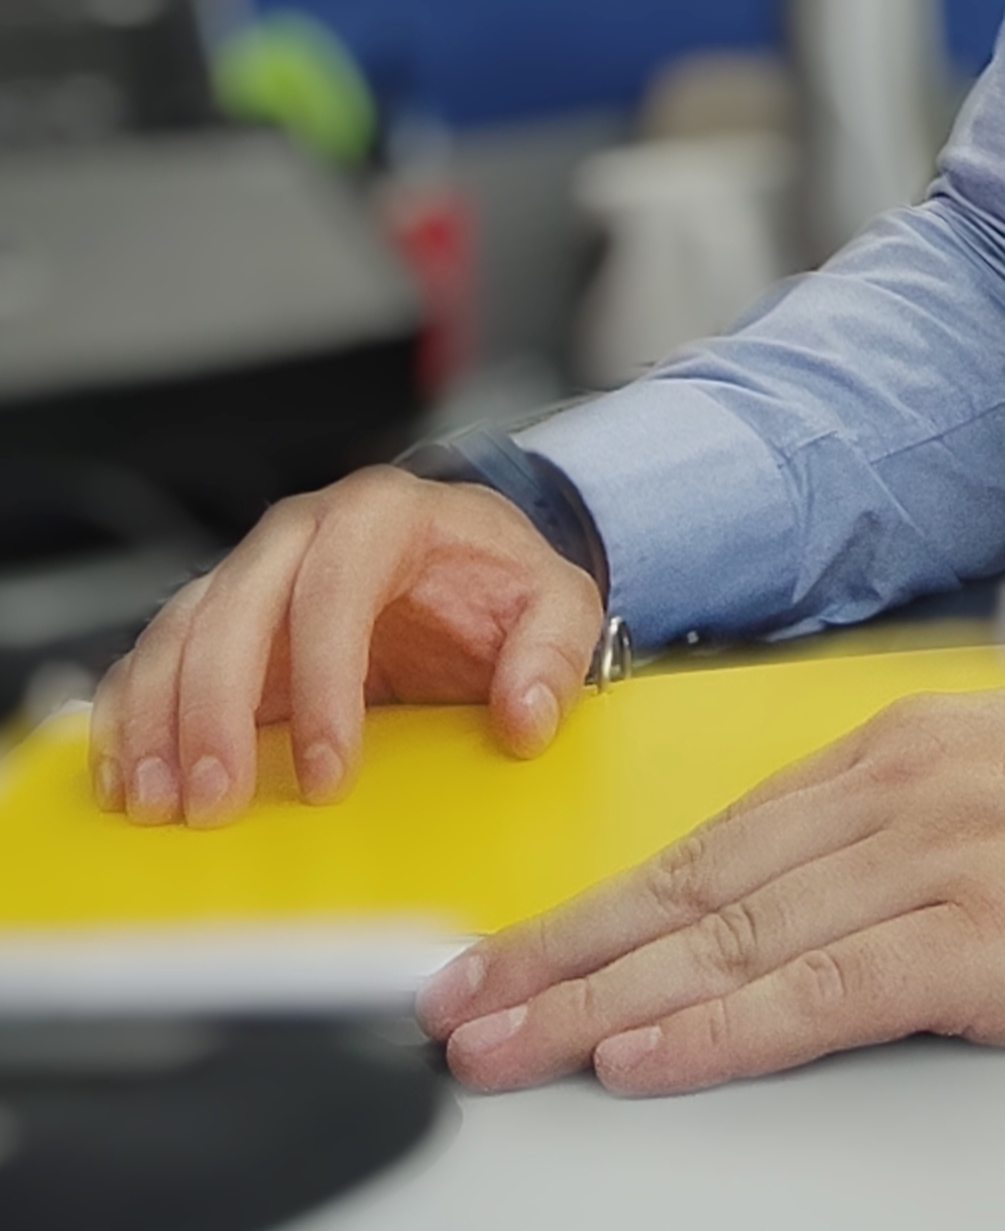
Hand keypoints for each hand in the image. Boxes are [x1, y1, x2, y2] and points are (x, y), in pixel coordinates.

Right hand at [90, 468, 604, 828]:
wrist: (463, 562)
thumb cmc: (497, 580)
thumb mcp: (555, 602)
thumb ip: (555, 650)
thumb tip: (526, 717)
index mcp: (384, 515)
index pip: (337, 589)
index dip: (325, 683)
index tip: (331, 773)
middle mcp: (301, 533)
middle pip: (235, 610)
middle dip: (216, 711)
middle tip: (217, 801)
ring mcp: (247, 573)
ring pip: (178, 634)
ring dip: (159, 723)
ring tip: (162, 805)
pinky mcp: (212, 619)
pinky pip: (150, 660)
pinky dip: (131, 719)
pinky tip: (131, 780)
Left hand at [418, 627, 1004, 1093]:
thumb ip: (923, 820)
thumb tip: (826, 889)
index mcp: (912, 749)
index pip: (718, 840)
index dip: (599, 906)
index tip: (511, 952)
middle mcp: (906, 789)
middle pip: (698, 887)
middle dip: (561, 954)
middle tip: (451, 1007)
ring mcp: (944, 857)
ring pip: (735, 939)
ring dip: (601, 999)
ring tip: (504, 1042)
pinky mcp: (990, 935)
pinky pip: (824, 992)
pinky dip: (721, 1028)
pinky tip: (647, 1056)